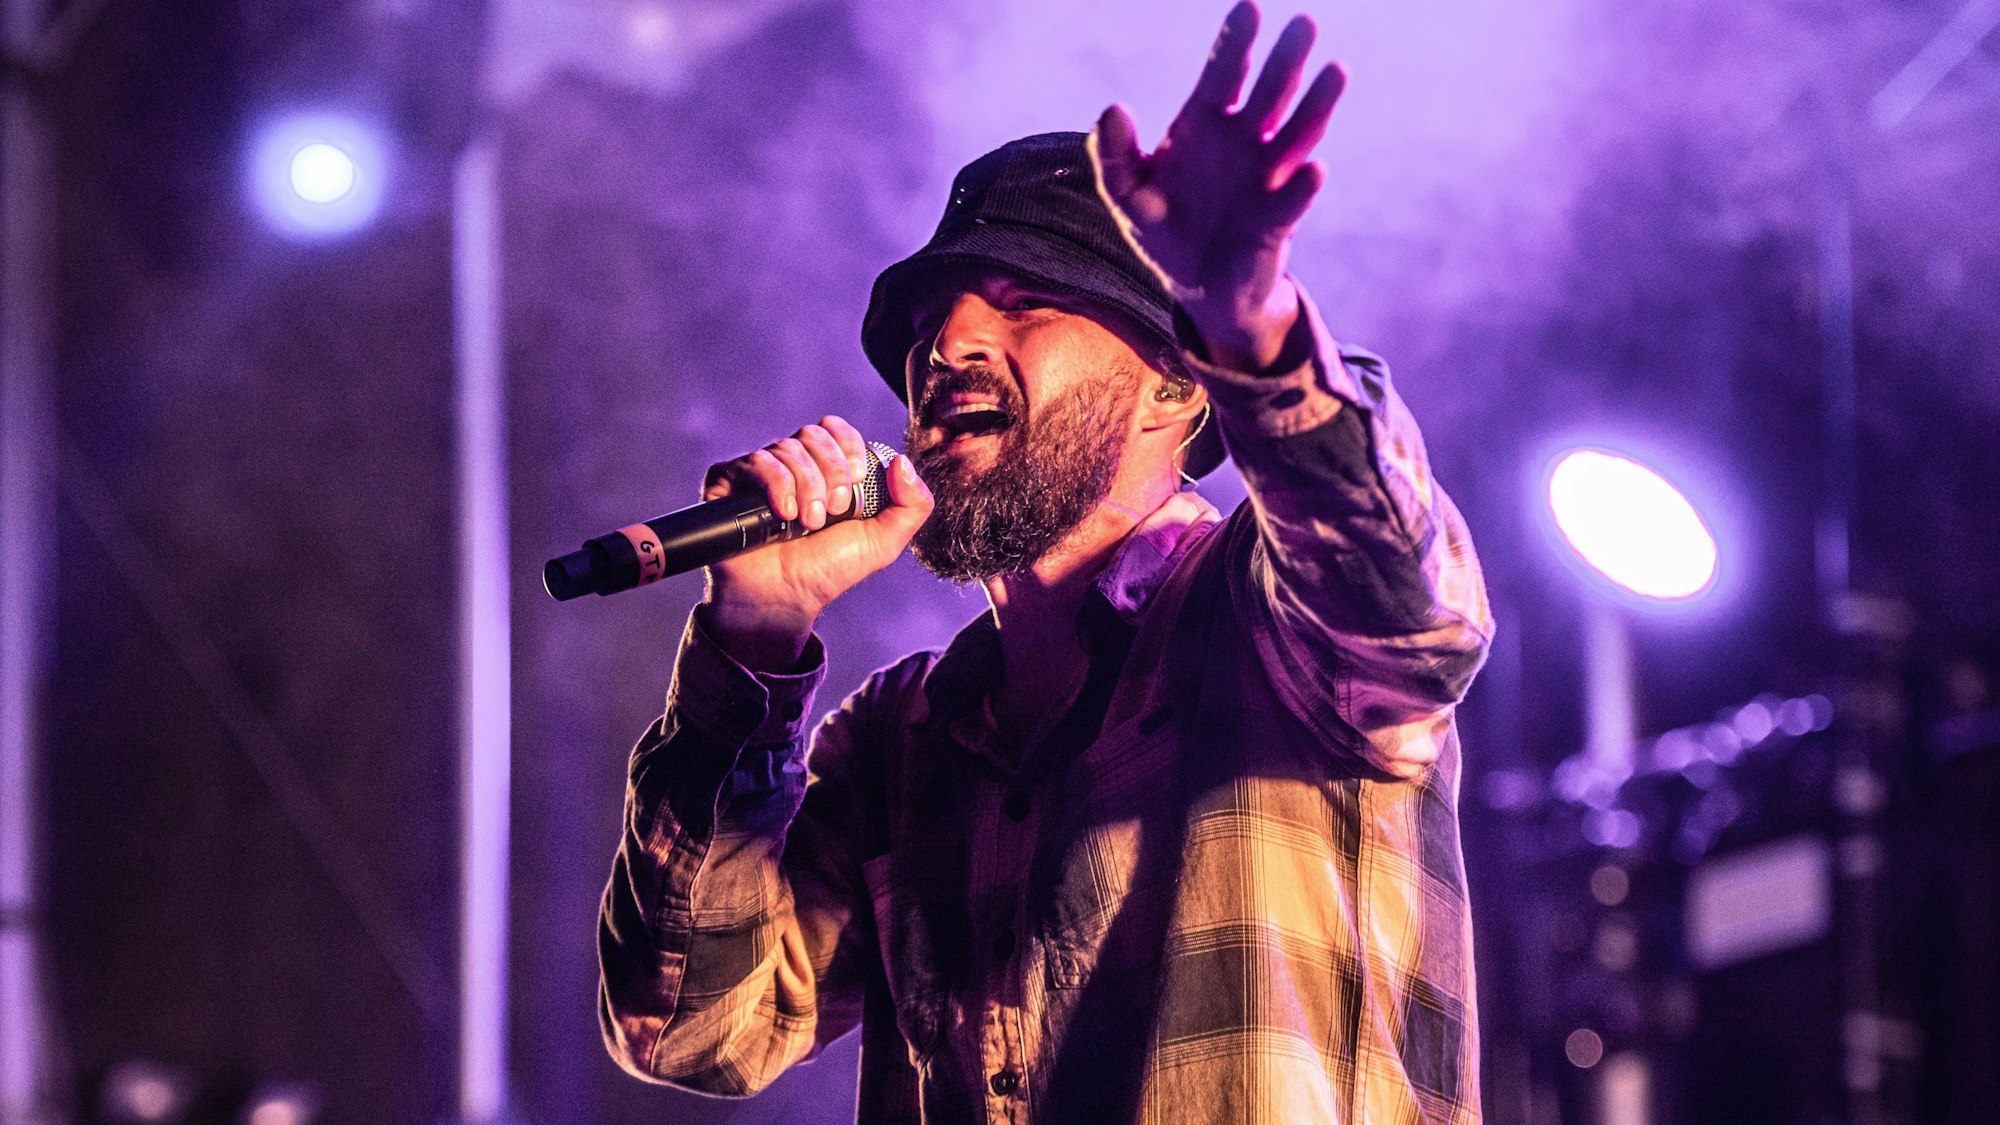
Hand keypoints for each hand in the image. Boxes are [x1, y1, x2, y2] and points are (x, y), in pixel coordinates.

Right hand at [700, 416, 931, 669]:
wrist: (783, 597)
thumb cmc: (827, 571)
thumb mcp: (883, 542)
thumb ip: (912, 505)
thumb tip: (902, 460)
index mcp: (825, 470)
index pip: (836, 430)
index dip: (849, 447)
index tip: (858, 479)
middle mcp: (791, 465)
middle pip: (813, 435)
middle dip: (831, 472)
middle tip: (832, 512)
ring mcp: (759, 472)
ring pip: (787, 449)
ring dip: (807, 487)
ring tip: (807, 524)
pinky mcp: (729, 481)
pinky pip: (755, 461)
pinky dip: (777, 485)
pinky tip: (784, 515)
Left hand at [1089, 1, 1344, 369]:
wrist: (1198, 285)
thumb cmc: (1165, 228)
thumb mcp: (1128, 193)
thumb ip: (1114, 155)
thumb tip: (1113, 110)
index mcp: (1205, 125)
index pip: (1223, 75)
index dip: (1235, 43)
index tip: (1250, 8)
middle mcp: (1244, 142)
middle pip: (1268, 93)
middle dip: (1284, 61)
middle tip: (1304, 23)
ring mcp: (1266, 177)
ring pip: (1296, 134)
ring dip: (1315, 106)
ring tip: (1336, 71)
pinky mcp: (1277, 221)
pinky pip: (1291, 200)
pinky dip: (1301, 186)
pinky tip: (1312, 170)